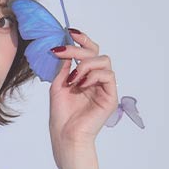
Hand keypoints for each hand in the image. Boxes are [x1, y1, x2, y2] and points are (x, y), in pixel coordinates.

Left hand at [48, 30, 119, 155]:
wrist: (65, 136)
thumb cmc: (61, 117)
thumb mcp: (58, 86)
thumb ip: (64, 68)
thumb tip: (66, 50)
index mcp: (85, 77)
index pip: (89, 53)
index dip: (82, 40)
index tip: (69, 32)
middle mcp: (96, 81)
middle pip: (96, 53)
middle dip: (79, 49)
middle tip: (63, 51)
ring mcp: (105, 88)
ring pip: (103, 61)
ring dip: (85, 65)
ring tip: (73, 79)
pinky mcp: (111, 96)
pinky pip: (108, 75)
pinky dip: (93, 76)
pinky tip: (81, 85)